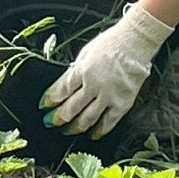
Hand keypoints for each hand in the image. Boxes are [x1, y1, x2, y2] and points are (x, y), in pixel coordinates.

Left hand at [40, 4, 172, 137]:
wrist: (135, 43)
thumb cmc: (111, 43)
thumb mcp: (86, 52)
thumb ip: (77, 69)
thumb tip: (68, 83)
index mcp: (82, 70)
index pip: (61, 89)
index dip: (50, 99)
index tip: (43, 105)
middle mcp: (93, 85)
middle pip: (71, 107)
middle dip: (58, 117)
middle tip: (50, 122)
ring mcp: (108, 96)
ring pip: (87, 118)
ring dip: (74, 127)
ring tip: (66, 131)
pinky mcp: (122, 104)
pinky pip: (108, 122)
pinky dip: (99, 131)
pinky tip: (92, 134)